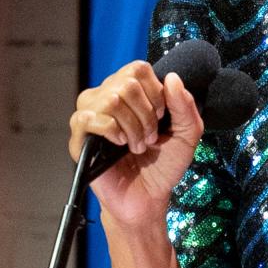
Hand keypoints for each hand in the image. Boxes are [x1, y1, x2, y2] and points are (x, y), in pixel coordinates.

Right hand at [68, 61, 203, 224]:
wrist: (149, 198)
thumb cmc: (164, 166)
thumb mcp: (187, 134)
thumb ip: (185, 106)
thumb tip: (172, 78)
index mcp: (129, 93)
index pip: (138, 69)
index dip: (156, 93)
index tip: (162, 118)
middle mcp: (107, 99)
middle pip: (126, 83)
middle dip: (147, 114)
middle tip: (150, 138)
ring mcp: (91, 118)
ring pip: (110, 99)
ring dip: (133, 126)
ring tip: (137, 146)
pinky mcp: (80, 140)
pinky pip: (87, 118)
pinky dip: (111, 131)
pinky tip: (119, 145)